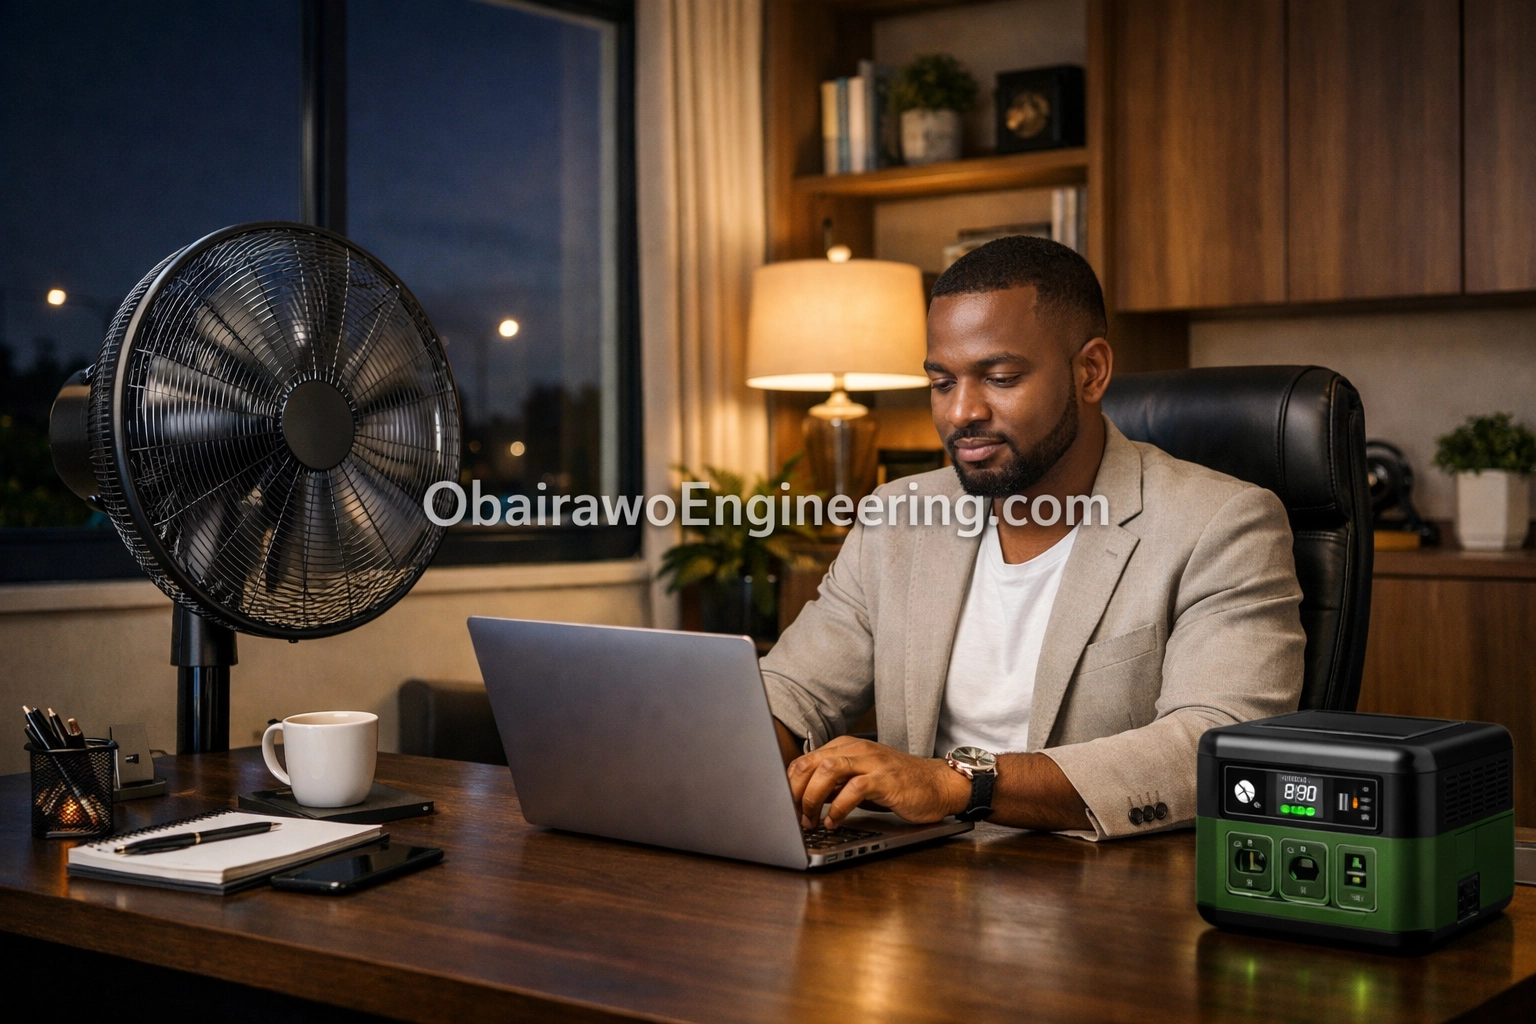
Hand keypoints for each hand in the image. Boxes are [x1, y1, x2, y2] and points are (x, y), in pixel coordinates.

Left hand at [787, 735, 970, 828]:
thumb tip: (801, 800)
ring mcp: (871, 762)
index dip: (788, 784)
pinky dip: (839, 807)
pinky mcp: (885, 779)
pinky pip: (854, 789)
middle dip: (794, 791)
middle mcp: (855, 749)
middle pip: (811, 763)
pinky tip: (834, 822)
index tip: (780, 806)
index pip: (804, 760)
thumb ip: (834, 784)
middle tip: (790, 816)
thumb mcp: (859, 780)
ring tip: (809, 820)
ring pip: (829, 770)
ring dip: (812, 797)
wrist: (937, 784)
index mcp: (845, 747)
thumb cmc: (897, 784)